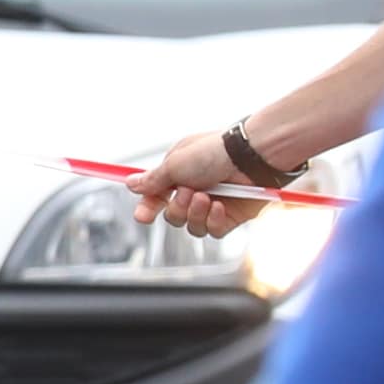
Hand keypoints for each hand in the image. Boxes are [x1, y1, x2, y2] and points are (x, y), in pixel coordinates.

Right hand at [130, 125, 268, 234]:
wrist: (252, 157)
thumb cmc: (215, 152)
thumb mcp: (175, 164)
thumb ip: (153, 179)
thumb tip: (131, 183)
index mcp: (179, 175)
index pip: (156, 197)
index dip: (148, 207)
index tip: (142, 216)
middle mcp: (195, 190)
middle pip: (172, 216)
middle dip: (177, 208)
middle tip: (188, 193)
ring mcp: (213, 204)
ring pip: (191, 227)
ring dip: (194, 214)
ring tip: (205, 198)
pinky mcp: (231, 216)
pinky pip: (213, 231)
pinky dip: (213, 220)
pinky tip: (219, 206)